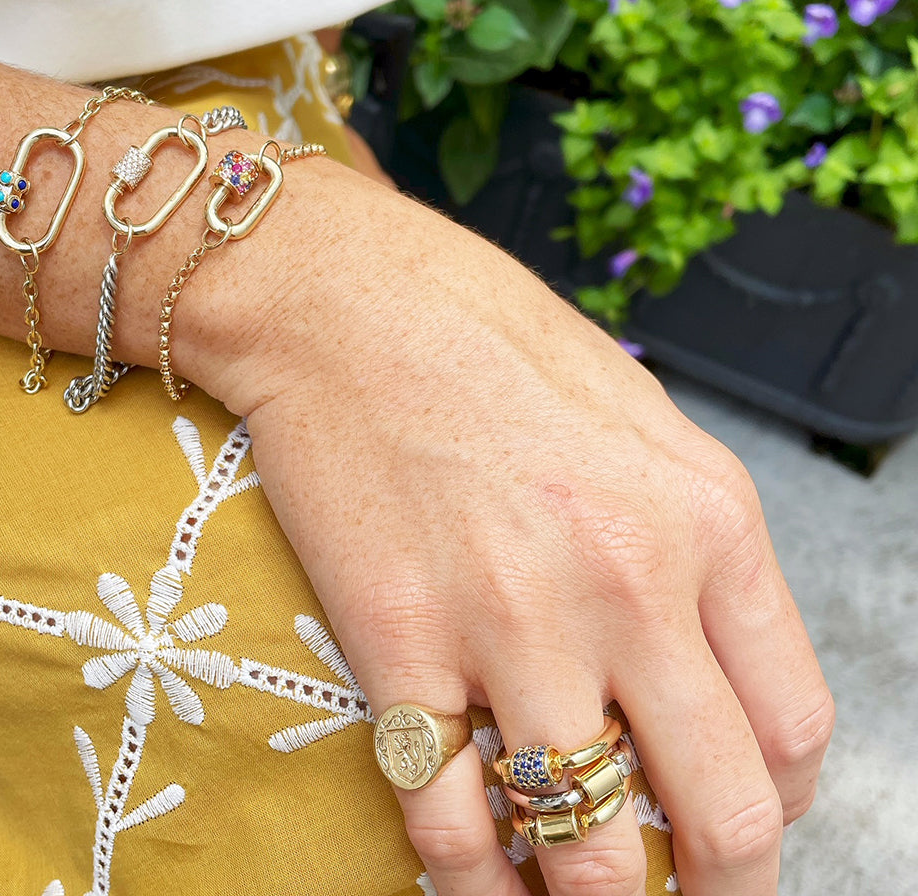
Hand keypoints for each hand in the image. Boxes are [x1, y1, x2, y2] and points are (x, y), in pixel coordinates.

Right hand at [229, 176, 832, 895]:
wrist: (344, 301)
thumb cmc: (487, 341)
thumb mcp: (638, 418)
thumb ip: (690, 542)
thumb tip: (704, 664)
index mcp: (706, 519)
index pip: (792, 725)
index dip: (779, 804)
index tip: (732, 823)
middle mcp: (628, 582)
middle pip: (722, 814)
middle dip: (718, 892)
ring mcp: (511, 619)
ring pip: (584, 846)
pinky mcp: (399, 641)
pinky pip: (447, 821)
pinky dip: (467, 884)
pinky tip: (473, 885)